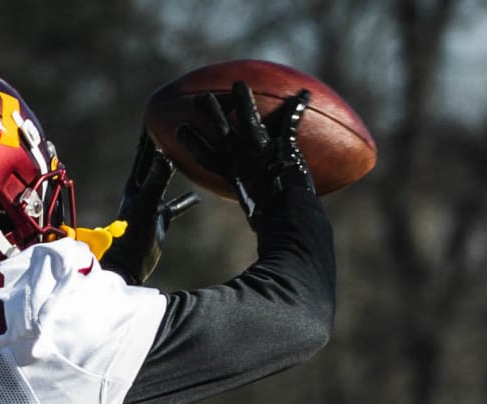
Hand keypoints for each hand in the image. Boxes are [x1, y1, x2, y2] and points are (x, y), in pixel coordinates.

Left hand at [105, 131, 198, 284]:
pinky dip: (186, 199)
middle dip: (165, 143)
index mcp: (136, 183)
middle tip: (176, 123)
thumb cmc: (132, 236)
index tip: (157, 111)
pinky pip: (176, 206)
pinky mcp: (159, 219)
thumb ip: (156, 181)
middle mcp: (143, 190)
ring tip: (190, 151)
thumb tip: (165, 155)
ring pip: (167, 180)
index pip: (145, 152)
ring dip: (177, 168)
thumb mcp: (147, 205)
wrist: (129, 265)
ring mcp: (151, 204)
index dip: (150, 132)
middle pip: (156, 161)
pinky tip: (198, 195)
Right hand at [178, 82, 313, 227]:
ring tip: (239, 84)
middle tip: (200, 98)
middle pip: (220, 129)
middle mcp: (242, 158)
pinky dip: (298, 106)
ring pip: (248, 117)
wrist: (286, 218)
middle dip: (209, 112)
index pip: (204, 156)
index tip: (181, 131)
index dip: (192, 143)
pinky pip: (290, 120)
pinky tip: (304, 93)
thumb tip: (254, 236)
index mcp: (232, 174)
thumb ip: (254, 215)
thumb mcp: (256, 217)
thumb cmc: (271, 223)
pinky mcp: (284, 146)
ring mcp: (262, 149)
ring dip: (243, 99)